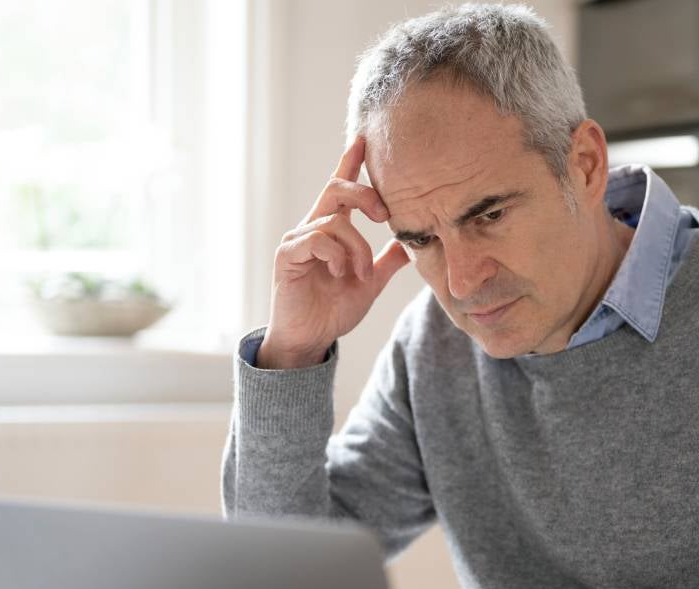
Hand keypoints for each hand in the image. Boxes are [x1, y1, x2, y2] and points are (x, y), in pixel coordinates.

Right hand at [257, 136, 410, 368]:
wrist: (310, 339)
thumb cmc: (333, 310)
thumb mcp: (370, 283)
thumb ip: (387, 261)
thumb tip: (411, 242)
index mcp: (332, 230)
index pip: (341, 189)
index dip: (350, 163)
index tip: (362, 139)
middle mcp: (312, 228)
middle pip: (335, 189)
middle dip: (363, 194)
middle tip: (385, 215)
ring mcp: (297, 240)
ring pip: (334, 222)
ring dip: (357, 248)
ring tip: (360, 274)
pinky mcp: (287, 255)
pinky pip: (317, 239)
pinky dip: (337, 255)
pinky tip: (341, 273)